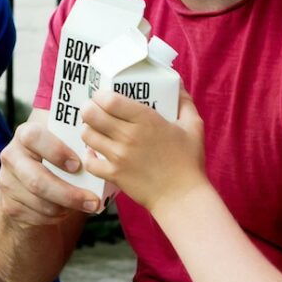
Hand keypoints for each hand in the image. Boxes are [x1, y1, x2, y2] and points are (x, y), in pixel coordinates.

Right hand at [0, 118, 102, 225]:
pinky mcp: (10, 206)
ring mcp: (7, 183)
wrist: (29, 183)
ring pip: (41, 203)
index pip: (34, 137)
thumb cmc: (56, 159)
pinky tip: (67, 209)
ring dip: (68, 207)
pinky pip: (38, 216)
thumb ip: (77, 145)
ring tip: (86, 204)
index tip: (77, 165)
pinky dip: (58, 216)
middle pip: (36, 180)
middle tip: (93, 200)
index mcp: (25, 134)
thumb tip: (101, 154)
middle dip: (68, 193)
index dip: (56, 151)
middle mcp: (11, 157)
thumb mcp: (63, 145)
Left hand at [79, 88, 206, 213]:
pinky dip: (89, 157)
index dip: (100, 95)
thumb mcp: (193, 126)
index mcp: (146, 120)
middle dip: (88, 109)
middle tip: (94, 110)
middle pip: (91, 114)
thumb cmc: (189, 161)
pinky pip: (89, 162)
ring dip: (88, 130)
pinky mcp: (114, 175)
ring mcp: (119, 156)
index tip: (102, 96)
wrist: (183, 197)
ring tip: (95, 130)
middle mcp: (128, 136)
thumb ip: (184, 102)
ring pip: (87, 135)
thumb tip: (177, 84)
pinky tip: (95, 153)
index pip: (109, 100)